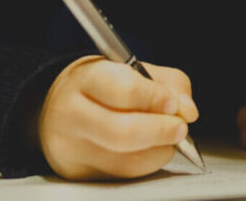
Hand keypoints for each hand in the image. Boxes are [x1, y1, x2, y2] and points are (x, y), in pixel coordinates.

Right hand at [39, 55, 198, 179]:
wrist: (57, 108)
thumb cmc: (100, 87)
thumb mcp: (132, 70)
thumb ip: (168, 83)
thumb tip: (188, 110)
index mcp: (85, 78)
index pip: (123, 89)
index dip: (155, 98)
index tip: (174, 104)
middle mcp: (72, 113)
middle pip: (121, 131)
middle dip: (161, 131)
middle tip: (181, 128)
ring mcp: (71, 147)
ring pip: (126, 160)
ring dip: (159, 150)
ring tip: (168, 137)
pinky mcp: (78, 172)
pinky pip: (124, 174)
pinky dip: (148, 163)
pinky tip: (151, 149)